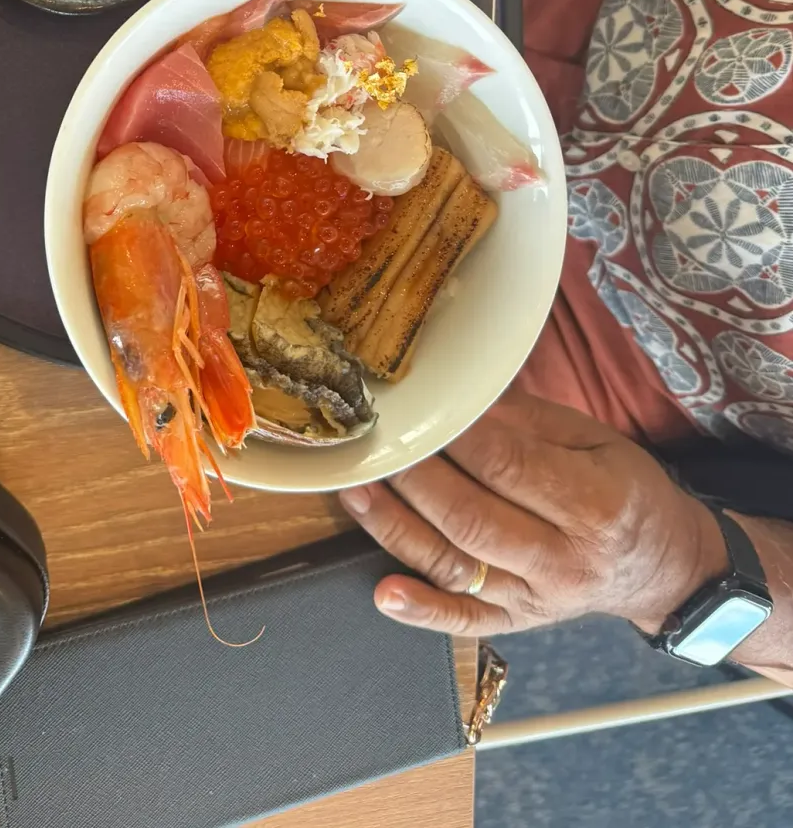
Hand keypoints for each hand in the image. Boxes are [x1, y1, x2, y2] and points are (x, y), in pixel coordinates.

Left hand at [339, 386, 727, 635]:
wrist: (662, 565)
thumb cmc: (624, 488)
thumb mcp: (594, 438)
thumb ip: (526, 419)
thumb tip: (460, 395)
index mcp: (595, 504)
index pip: (507, 466)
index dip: (453, 436)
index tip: (416, 408)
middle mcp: (563, 560)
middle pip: (470, 517)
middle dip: (413, 476)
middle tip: (374, 441)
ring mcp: (536, 599)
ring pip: (455, 565)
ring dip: (397, 528)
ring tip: (355, 492)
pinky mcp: (516, 622)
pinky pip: (464, 622)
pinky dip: (421, 611)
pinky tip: (384, 593)